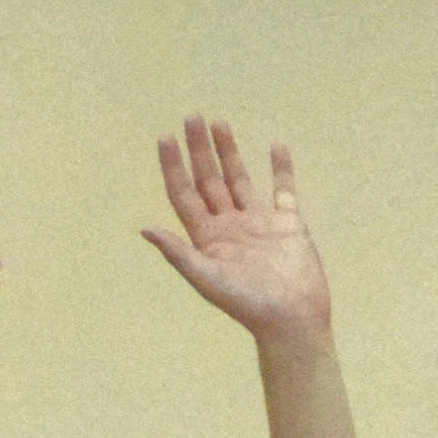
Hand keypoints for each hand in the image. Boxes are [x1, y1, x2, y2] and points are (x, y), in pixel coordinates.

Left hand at [144, 114, 330, 341]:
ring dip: (228, 152)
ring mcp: (258, 224)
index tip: (166, 138)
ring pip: (239, 179)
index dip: (174, 167)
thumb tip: (144, 229)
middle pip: (209, 181)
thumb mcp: (207, 279)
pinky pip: (284, 189)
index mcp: (207, 240)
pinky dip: (281, 168)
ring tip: (218, 122)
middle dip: (199, 150)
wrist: (292, 319)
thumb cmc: (248, 305)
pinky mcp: (288, 224)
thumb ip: (178, 253)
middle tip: (191, 117)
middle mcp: (229, 229)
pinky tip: (276, 146)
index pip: (184, 196)